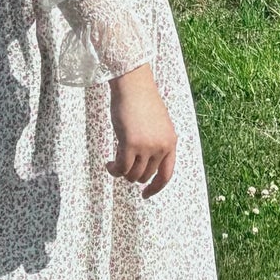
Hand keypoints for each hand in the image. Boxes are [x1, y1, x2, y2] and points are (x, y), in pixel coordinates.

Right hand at [107, 63, 176, 194]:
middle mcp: (161, 146)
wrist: (133, 84)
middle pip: (145, 175)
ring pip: (132, 174)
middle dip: (132, 174)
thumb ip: (156, 144)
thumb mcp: (158, 125)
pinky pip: (121, 168)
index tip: (145, 194)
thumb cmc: (142, 101)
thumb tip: (145, 168)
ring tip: (114, 163)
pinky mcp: (130, 144)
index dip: (156, 188)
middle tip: (122, 164)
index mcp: (171, 142)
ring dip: (122, 172)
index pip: (166, 174)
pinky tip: (109, 164)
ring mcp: (146, 146)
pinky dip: (114, 170)